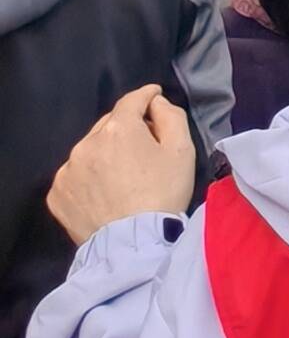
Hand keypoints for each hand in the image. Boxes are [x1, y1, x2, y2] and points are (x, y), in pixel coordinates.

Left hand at [48, 89, 193, 243]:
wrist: (132, 242)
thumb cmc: (162, 193)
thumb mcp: (182, 150)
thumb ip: (171, 116)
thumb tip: (155, 103)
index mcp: (118, 128)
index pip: (132, 100)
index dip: (146, 95)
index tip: (154, 96)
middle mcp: (86, 143)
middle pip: (109, 124)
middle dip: (126, 128)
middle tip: (143, 145)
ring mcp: (67, 170)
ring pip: (90, 150)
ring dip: (105, 152)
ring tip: (121, 174)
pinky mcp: (56, 194)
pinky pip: (75, 175)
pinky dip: (88, 176)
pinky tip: (103, 191)